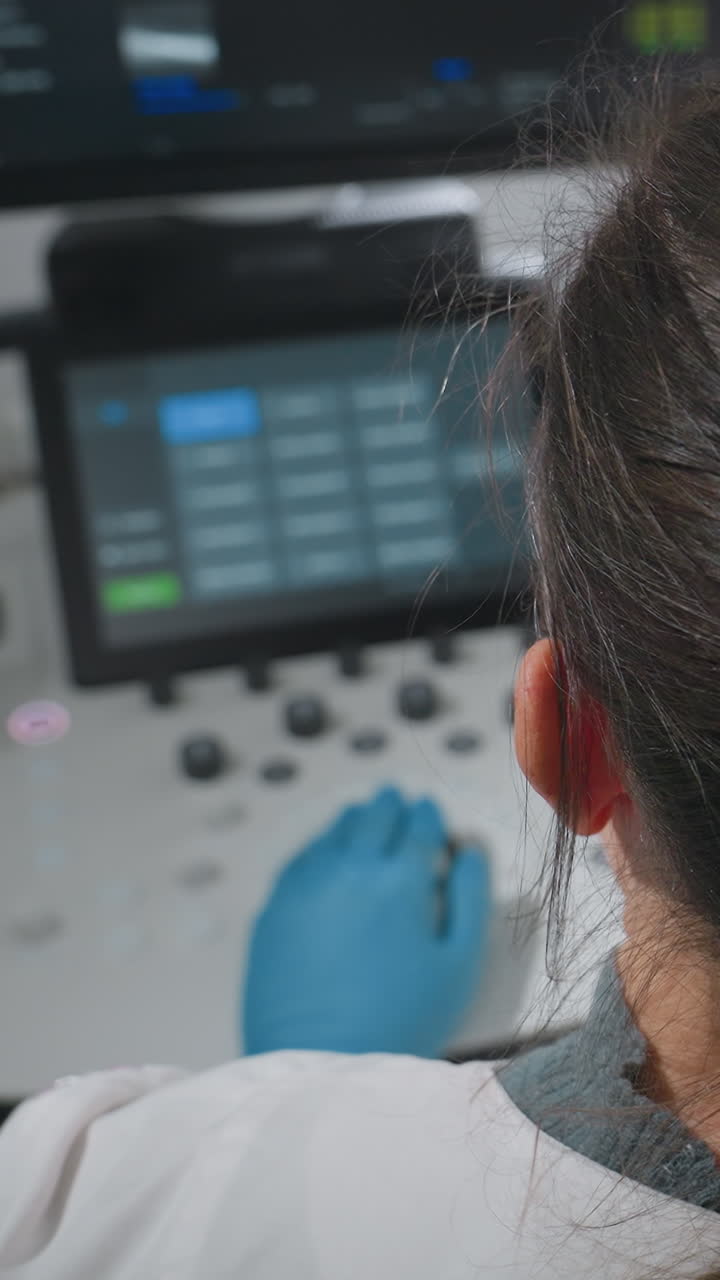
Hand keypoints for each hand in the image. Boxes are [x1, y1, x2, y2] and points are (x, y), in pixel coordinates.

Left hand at [242, 786, 491, 1057]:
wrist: (322, 1064)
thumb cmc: (400, 1023)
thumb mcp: (459, 964)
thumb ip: (471, 897)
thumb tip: (470, 850)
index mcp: (401, 880)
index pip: (419, 823)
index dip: (429, 816)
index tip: (431, 816)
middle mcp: (350, 869)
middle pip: (375, 814)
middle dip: (393, 807)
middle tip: (400, 805)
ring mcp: (306, 884)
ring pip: (335, 829)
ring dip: (356, 820)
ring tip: (365, 820)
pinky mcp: (274, 907)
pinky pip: (302, 857)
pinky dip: (321, 846)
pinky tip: (328, 854)